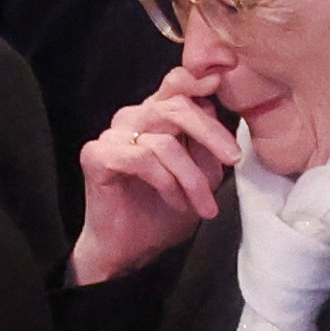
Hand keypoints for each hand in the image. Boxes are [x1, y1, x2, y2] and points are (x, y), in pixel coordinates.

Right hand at [70, 66, 239, 286]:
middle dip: (210, 134)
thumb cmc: (162, 213)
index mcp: (154, 116)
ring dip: (190, 177)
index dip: (197, 79)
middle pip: (175, 107)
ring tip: (202, 206)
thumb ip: (206, 142)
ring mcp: (111, 136)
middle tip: (233, 159)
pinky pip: (143, 158)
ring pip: (164, 141)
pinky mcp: (96, 155)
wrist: (129, 251)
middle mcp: (131, 119)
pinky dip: (165, 182)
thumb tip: (213, 104)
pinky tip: (175, 202)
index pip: (175, 83)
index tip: (221, 81)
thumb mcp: (200, 175)